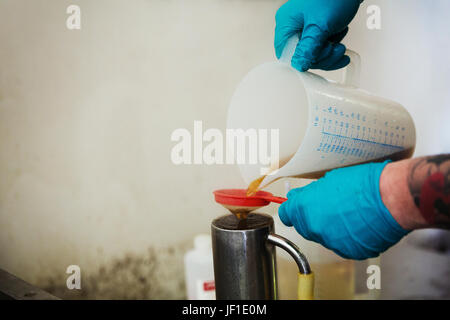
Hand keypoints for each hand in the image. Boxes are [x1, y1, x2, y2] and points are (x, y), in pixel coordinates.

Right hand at [275, 0, 360, 71]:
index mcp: (286, 24)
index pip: (286, 54)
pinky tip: (340, 38)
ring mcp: (304, 27)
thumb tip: (299, 66)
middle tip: (335, 50)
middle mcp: (292, 26)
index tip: (318, 60)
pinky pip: (320, 46)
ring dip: (329, 54)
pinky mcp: (316, 28)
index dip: (302, 62)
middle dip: (322, 57)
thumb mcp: (321, 26)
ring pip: (313, 53)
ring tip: (340, 46)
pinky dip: (332, 47)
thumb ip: (308, 48)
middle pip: (301, 56)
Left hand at [278, 161, 408, 259]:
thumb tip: (302, 198)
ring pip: (324, 237)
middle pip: (305, 227)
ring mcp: (332, 242)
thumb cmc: (364, 184)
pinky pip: (343, 245)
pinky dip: (348, 237)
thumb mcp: (329, 180)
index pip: (287, 214)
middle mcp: (315, 227)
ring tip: (351, 214)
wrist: (391, 198)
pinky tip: (360, 224)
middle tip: (331, 207)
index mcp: (306, 208)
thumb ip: (311, 194)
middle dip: (313, 218)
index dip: (292, 211)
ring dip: (332, 228)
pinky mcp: (349, 252)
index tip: (296, 209)